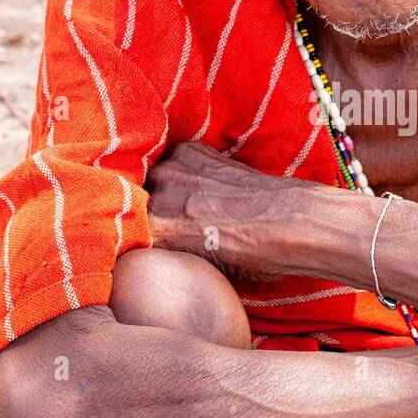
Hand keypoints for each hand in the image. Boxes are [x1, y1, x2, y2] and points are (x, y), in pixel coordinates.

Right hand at [146, 141, 297, 279]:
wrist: (291, 221)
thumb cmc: (254, 256)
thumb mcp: (203, 268)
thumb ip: (171, 252)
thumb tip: (158, 249)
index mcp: (155, 230)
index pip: (126, 232)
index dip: (134, 236)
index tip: (144, 239)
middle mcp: (157, 195)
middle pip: (136, 202)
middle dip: (147, 210)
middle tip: (174, 221)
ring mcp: (174, 168)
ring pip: (153, 177)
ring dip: (166, 187)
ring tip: (191, 201)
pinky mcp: (191, 149)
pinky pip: (174, 158)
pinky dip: (184, 169)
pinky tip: (203, 183)